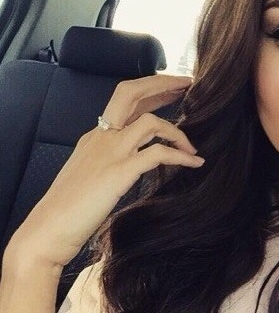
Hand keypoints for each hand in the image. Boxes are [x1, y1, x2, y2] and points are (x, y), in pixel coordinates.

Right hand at [7, 74, 203, 268]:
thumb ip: (109, 161)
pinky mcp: (119, 172)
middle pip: (130, 93)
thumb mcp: (89, 174)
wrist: (49, 229)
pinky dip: (180, 156)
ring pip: (149, 122)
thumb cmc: (68, 208)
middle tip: (188, 83)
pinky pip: (158, 153)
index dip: (150, 89)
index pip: (124, 100)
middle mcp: (102, 137)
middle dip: (162, 83)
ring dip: (178, 132)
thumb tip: (133, 163)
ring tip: (193, 148)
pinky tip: (195, 163)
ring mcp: (110, 152)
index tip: (172, 88)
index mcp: (95, 136)